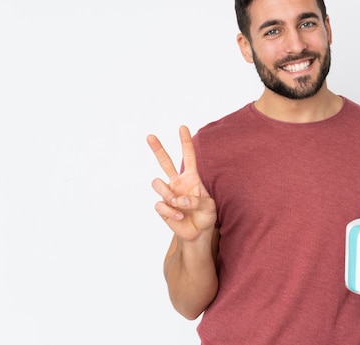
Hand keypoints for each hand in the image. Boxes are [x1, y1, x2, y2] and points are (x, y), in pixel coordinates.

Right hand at [147, 125, 216, 241]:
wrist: (197, 232)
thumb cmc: (206, 215)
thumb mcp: (209, 206)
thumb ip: (197, 200)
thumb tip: (178, 199)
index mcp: (192, 178)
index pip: (189, 157)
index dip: (185, 142)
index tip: (182, 127)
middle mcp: (177, 182)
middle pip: (165, 162)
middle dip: (157, 148)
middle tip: (150, 136)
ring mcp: (168, 193)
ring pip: (157, 183)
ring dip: (168, 194)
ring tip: (179, 205)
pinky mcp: (162, 207)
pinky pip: (160, 204)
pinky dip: (171, 212)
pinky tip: (179, 217)